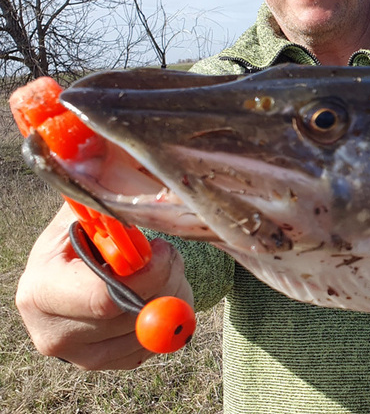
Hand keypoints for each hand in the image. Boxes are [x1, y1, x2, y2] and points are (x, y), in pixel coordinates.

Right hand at [15, 203, 192, 368]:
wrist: (81, 269)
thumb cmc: (85, 234)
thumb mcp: (85, 210)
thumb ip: (100, 196)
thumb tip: (108, 163)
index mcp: (40, 291)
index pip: (104, 298)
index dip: (148, 273)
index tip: (163, 248)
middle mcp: (54, 334)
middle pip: (134, 317)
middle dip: (166, 279)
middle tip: (169, 253)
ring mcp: (81, 356)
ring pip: (150, 332)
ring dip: (171, 296)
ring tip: (160, 269)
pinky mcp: (109, 364)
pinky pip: (154, 346)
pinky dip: (166, 318)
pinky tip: (154, 292)